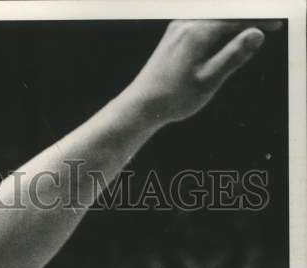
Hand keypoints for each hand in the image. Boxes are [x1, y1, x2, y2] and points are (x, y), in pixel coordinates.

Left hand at [129, 19, 281, 124]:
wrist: (140, 105)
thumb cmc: (174, 97)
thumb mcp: (209, 80)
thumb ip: (234, 55)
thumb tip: (257, 33)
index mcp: (199, 31)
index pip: (238, 16)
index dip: (260, 18)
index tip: (277, 23)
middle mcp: (188, 22)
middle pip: (226, 12)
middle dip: (247, 17)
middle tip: (269, 24)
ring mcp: (179, 27)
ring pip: (214, 17)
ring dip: (233, 21)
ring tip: (250, 30)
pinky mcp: (174, 35)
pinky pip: (202, 22)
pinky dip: (218, 26)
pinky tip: (225, 35)